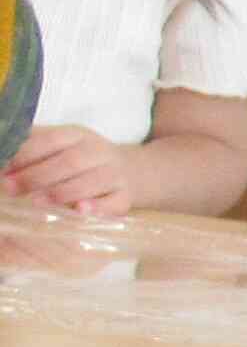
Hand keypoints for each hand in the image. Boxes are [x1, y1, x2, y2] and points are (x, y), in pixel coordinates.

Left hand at [5, 127, 135, 215]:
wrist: (134, 171)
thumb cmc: (85, 160)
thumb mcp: (63, 144)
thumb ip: (34, 145)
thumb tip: (2, 151)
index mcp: (78, 135)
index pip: (51, 140)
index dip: (25, 155)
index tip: (2, 169)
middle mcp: (99, 152)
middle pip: (70, 161)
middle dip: (36, 176)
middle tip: (9, 189)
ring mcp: (115, 174)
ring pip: (92, 180)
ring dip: (62, 191)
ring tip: (36, 202)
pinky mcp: (127, 197)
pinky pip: (115, 202)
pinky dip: (98, 207)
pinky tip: (80, 210)